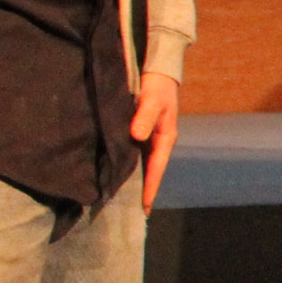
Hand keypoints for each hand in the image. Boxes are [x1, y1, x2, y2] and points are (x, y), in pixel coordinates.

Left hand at [129, 72, 181, 210]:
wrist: (158, 72)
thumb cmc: (158, 87)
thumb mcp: (153, 99)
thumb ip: (145, 116)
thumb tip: (136, 135)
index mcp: (165, 138)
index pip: (157, 169)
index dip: (150, 188)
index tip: (144, 208)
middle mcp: (157, 142)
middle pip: (149, 171)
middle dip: (142, 190)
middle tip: (128, 210)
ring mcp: (149, 139)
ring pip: (141, 164)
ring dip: (134, 180)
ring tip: (120, 198)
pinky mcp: (139, 133)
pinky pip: (134, 154)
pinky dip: (127, 166)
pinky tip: (115, 173)